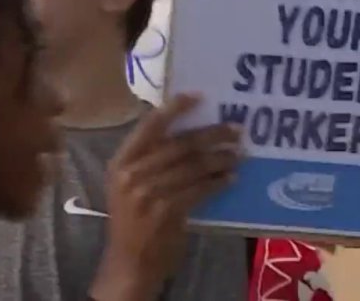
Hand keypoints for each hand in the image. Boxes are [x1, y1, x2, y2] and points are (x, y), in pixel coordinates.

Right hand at [89, 94, 240, 300]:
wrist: (129, 262)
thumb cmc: (133, 219)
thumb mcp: (130, 184)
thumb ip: (152, 159)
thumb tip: (193, 133)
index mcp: (121, 161)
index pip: (150, 126)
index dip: (175, 108)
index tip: (200, 96)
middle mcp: (132, 174)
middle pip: (180, 144)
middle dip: (212, 135)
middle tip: (236, 129)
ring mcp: (148, 193)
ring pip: (194, 166)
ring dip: (220, 159)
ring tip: (238, 154)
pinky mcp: (166, 211)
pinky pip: (199, 189)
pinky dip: (218, 182)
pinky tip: (230, 178)